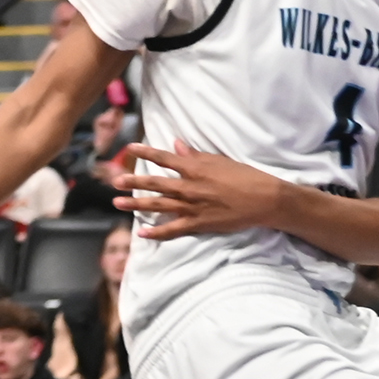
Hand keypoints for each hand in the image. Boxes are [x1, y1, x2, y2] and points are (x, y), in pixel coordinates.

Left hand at [112, 141, 280, 239]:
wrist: (264, 200)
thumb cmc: (244, 176)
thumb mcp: (219, 161)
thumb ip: (194, 155)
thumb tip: (176, 145)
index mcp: (194, 169)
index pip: (164, 158)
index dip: (146, 152)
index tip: (129, 148)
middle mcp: (189, 187)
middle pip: (155, 184)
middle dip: (133, 182)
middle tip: (114, 181)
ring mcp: (192, 207)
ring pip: (159, 206)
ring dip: (137, 204)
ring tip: (117, 203)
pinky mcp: (199, 224)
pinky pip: (174, 230)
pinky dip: (157, 233)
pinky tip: (142, 234)